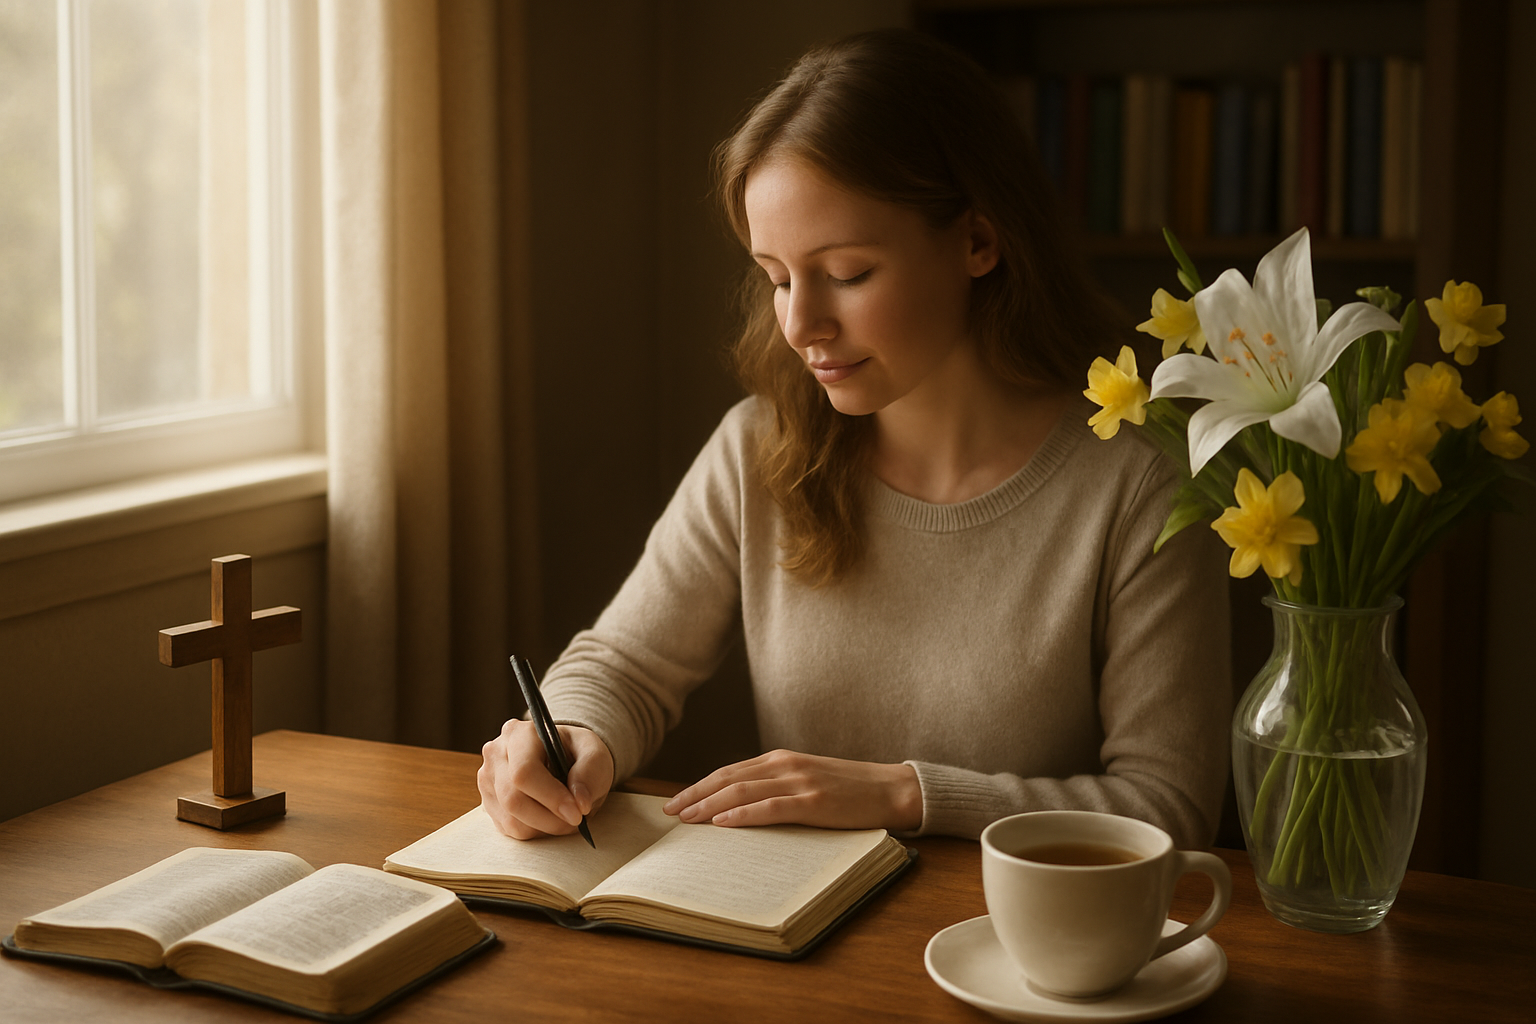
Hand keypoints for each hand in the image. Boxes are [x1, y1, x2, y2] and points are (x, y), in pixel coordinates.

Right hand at [478, 719, 614, 838]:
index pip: (524, 771)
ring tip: (566, 817)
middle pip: (513, 800)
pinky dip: (535, 830)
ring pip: (511, 819)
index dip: (551, 797)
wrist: (563, 759)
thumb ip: (591, 773)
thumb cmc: (577, 753)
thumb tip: (580, 803)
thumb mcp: (595, 753)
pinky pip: (510, 829)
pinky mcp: (489, 802)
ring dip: (545, 827)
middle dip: (550, 818)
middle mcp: (496, 754)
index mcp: (520, 734)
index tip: (577, 813)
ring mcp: (488, 780)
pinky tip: (549, 816)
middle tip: (576, 819)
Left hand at [662, 750, 921, 831]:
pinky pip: (770, 808)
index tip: (676, 801)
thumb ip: (777, 786)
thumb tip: (740, 806)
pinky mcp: (813, 802)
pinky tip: (723, 823)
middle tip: (668, 812)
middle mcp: (785, 765)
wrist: (891, 790)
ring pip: (742, 790)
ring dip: (709, 805)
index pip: (729, 771)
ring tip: (685, 819)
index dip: (699, 786)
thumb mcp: (807, 780)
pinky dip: (743, 814)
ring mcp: (799, 782)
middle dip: (694, 795)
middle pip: (727, 778)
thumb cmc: (849, 790)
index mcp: (781, 760)